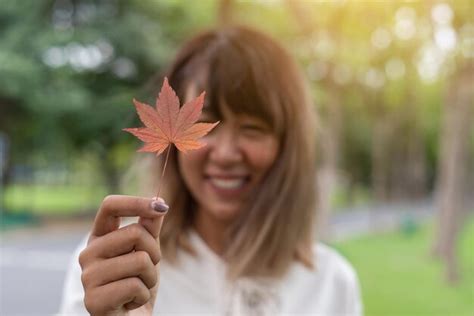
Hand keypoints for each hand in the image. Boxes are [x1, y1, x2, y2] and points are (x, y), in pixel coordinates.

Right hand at [79, 195, 167, 315]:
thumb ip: (150, 227)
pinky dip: (143, 296)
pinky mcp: (93, 300)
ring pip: (140, 260)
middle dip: (154, 253)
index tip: (161, 205)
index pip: (110, 206)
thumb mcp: (148, 251)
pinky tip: (130, 303)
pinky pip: (135, 286)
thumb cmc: (137, 283)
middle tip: (146, 270)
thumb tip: (158, 201)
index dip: (136, 202)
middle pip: (135, 233)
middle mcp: (88, 253)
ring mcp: (88, 277)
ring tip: (138, 288)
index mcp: (99, 237)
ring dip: (150, 278)